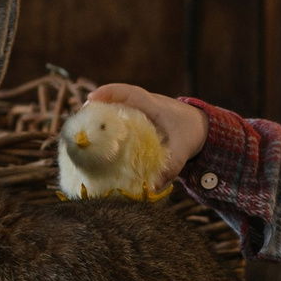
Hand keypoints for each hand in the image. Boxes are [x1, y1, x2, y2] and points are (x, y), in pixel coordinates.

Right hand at [88, 83, 205, 182]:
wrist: (201, 126)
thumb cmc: (190, 135)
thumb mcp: (181, 153)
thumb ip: (168, 169)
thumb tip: (151, 188)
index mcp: (154, 105)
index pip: (129, 92)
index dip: (109, 92)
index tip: (91, 98)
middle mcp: (145, 102)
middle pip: (116, 96)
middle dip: (96, 104)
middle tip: (79, 118)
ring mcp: (140, 107)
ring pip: (116, 103)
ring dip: (99, 112)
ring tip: (82, 126)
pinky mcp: (138, 115)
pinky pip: (120, 112)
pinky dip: (106, 119)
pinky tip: (96, 134)